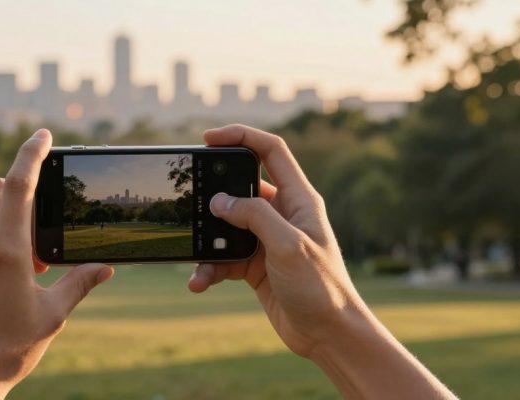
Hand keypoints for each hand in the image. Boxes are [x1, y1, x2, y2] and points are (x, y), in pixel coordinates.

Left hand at [0, 129, 114, 399]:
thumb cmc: (7, 351)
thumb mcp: (51, 317)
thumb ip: (79, 283)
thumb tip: (105, 267)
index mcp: (9, 252)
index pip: (20, 182)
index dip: (32, 151)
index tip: (43, 135)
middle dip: (15, 196)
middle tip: (29, 237)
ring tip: (0, 245)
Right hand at [188, 125, 454, 398]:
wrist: (329, 335)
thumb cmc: (322, 288)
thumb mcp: (288, 246)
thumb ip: (254, 216)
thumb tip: (219, 201)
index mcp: (299, 199)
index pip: (270, 151)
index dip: (241, 137)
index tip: (209, 138)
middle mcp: (283, 214)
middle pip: (240, 187)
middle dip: (213, 193)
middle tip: (189, 198)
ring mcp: (268, 240)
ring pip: (226, 226)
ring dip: (207, 240)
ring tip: (194, 255)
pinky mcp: (256, 265)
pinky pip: (224, 257)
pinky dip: (209, 267)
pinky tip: (199, 281)